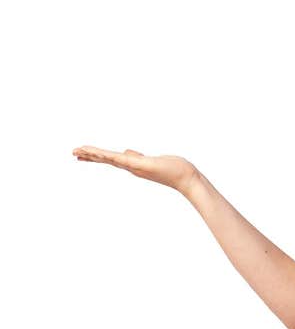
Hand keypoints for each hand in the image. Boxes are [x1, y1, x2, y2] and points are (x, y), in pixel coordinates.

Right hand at [71, 145, 197, 194]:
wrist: (186, 177)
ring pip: (110, 159)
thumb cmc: (172, 169)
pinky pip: (122, 159)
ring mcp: (135, 167)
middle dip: (89, 156)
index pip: (109, 158)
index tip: (81, 153)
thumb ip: (136, 157)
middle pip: (106, 159)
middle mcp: (131, 167)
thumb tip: (126, 153)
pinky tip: (100, 153)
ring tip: (79, 151)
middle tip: (73, 152)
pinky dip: (110, 156)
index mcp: (132, 165)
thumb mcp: (150, 160)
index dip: (95, 155)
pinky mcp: (142, 165)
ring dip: (94, 155)